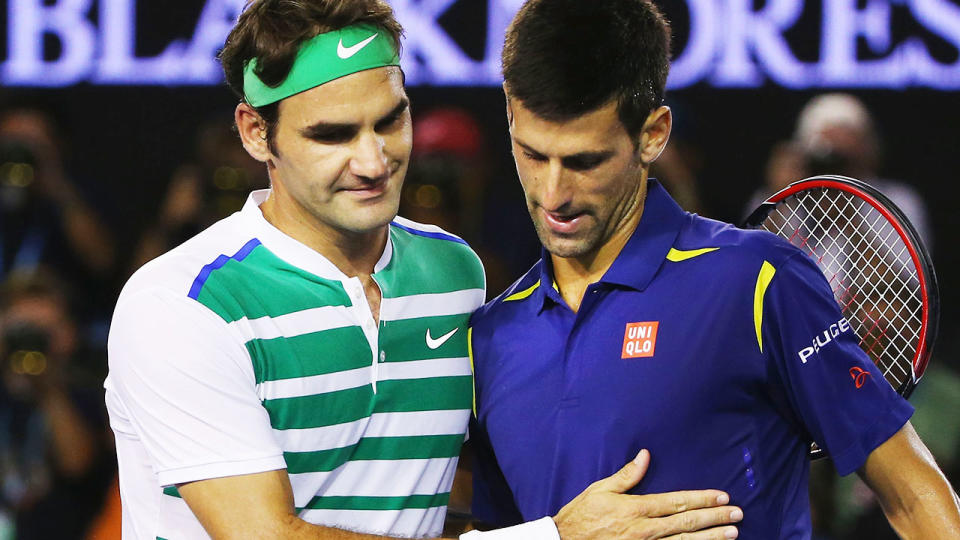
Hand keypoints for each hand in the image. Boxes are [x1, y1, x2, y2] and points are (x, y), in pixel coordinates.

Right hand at [553, 449, 741, 539]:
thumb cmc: (580, 517)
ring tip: (732, 534)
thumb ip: (626, 475)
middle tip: (738, 514)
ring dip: (710, 539)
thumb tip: (645, 455)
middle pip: (686, 523)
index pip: (676, 502)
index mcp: (635, 509)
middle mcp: (644, 530)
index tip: (722, 496)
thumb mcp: (599, 490)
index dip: (701, 499)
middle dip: (714, 518)